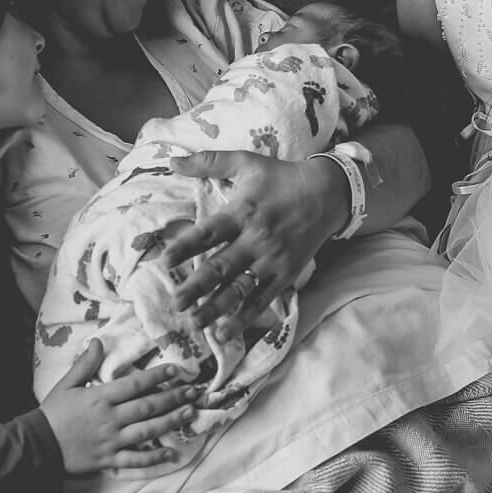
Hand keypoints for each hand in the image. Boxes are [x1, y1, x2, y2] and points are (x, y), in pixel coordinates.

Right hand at [38, 340, 202, 473]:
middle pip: (148, 407)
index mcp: (100, 397)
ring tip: (190, 414)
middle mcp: (110, 418)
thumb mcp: (66, 384)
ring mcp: (111, 441)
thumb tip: (98, 341)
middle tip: (194, 392)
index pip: (135, 384)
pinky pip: (136, 460)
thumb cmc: (52, 413)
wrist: (37, 445)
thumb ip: (85, 364)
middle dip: (173, 398)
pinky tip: (172, 454)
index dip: (158, 376)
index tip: (176, 370)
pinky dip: (155, 459)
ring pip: (147, 431)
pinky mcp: (109, 459)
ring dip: (170, 422)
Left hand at [160, 151, 344, 330]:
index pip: (209, 233)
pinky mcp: (286, 274)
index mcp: (242, 211)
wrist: (327, 193)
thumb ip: (208, 162)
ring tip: (194, 324)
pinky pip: (263, 299)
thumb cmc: (281, 177)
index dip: (186, 247)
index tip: (164, 261)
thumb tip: (171, 160)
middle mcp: (256, 238)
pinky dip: (245, 317)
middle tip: (175, 303)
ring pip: (240, 288)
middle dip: (196, 287)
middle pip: (222, 267)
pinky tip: (226, 332)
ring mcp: (272, 259)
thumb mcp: (246, 162)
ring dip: (215, 308)